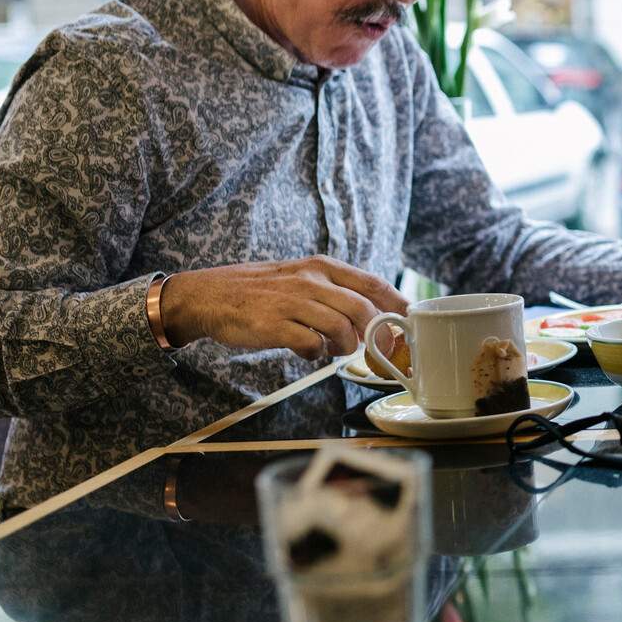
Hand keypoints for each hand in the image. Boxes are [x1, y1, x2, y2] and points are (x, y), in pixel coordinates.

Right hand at [159, 255, 407, 358]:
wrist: (210, 295)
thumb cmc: (262, 291)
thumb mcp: (302, 279)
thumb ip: (335, 294)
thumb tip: (371, 321)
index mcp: (322, 267)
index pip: (372, 283)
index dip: (397, 304)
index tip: (411, 322)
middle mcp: (311, 280)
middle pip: (363, 309)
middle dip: (377, 334)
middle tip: (377, 350)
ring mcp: (292, 302)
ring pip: (341, 329)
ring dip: (343, 346)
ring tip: (331, 348)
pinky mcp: (274, 325)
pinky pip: (310, 345)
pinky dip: (314, 354)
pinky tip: (305, 351)